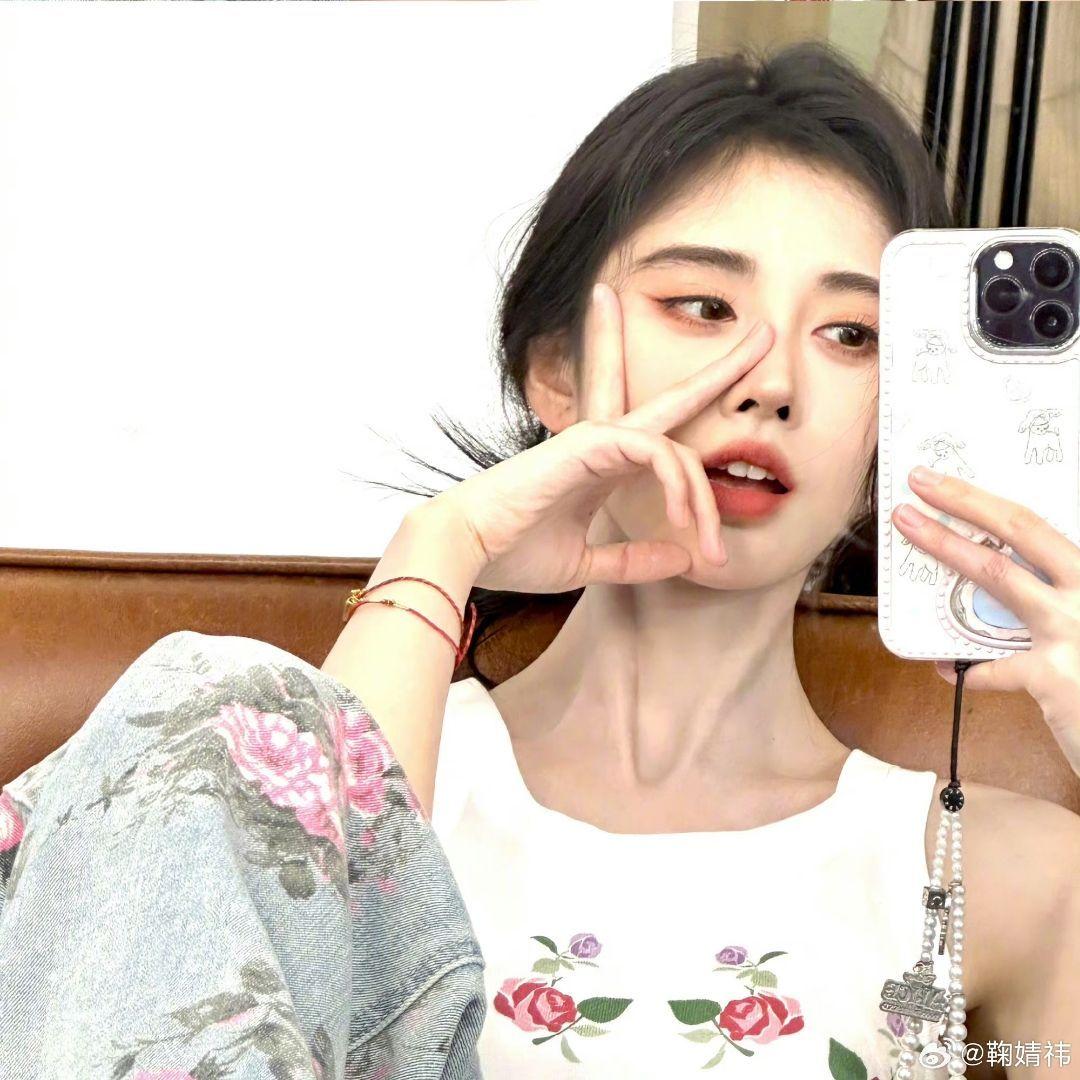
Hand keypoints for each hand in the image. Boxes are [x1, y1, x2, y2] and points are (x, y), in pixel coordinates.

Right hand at [429, 282, 773, 593]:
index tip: (722, 373)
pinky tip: (682, 521)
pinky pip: (655, 453)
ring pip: (675, 449)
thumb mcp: (587, 562)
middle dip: (722, 363)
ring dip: (702, 500)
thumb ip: (633, 560)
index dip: (688, 395)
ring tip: (710, 548)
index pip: (656, 426)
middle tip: (768, 334)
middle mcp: (604, 442)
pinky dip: (676, 486)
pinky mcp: (588, 444)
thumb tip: (679, 560)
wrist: (466, 552)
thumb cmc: (514, 554)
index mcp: (603, 464)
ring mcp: (597, 438)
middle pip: (674, 395)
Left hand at [893, 467, 1079, 776]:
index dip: (989, 498)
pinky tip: (948, 669)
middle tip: (919, 480)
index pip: (1041, 522)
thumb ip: (1062, 592)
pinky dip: (965, 669)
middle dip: (965, 501)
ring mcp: (1077, 629)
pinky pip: (991, 669)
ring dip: (947, 548)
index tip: (947, 479)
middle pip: (1021, 530)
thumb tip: (1009, 576)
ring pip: (999, 576)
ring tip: (909, 530)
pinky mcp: (1057, 676)